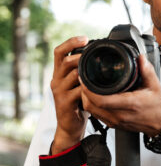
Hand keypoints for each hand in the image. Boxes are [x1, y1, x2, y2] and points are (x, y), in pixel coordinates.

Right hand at [50, 36, 88, 151]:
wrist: (70, 126)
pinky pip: (78, 91)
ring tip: (98, 70)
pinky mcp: (64, 103)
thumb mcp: (78, 84)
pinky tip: (97, 88)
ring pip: (72, 74)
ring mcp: (59, 91)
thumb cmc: (77, 104)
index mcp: (59, 73)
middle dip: (80, 54)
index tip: (85, 38)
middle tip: (94, 53)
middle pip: (65, 59)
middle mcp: (56, 79)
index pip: (59, 51)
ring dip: (86, 70)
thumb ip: (83, 72)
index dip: (70, 42)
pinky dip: (89, 88)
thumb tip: (99, 57)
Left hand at [80, 54, 160, 135]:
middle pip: (92, 105)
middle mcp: (120, 115)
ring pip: (92, 111)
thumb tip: (140, 57)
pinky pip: (96, 115)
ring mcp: (116, 121)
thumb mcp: (155, 85)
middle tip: (83, 79)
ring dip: (86, 99)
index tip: (85, 78)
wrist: (160, 124)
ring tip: (86, 87)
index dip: (89, 90)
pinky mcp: (113, 125)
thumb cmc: (157, 106)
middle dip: (84, 92)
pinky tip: (93, 97)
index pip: (102, 100)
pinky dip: (91, 105)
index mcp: (130, 104)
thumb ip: (147, 70)